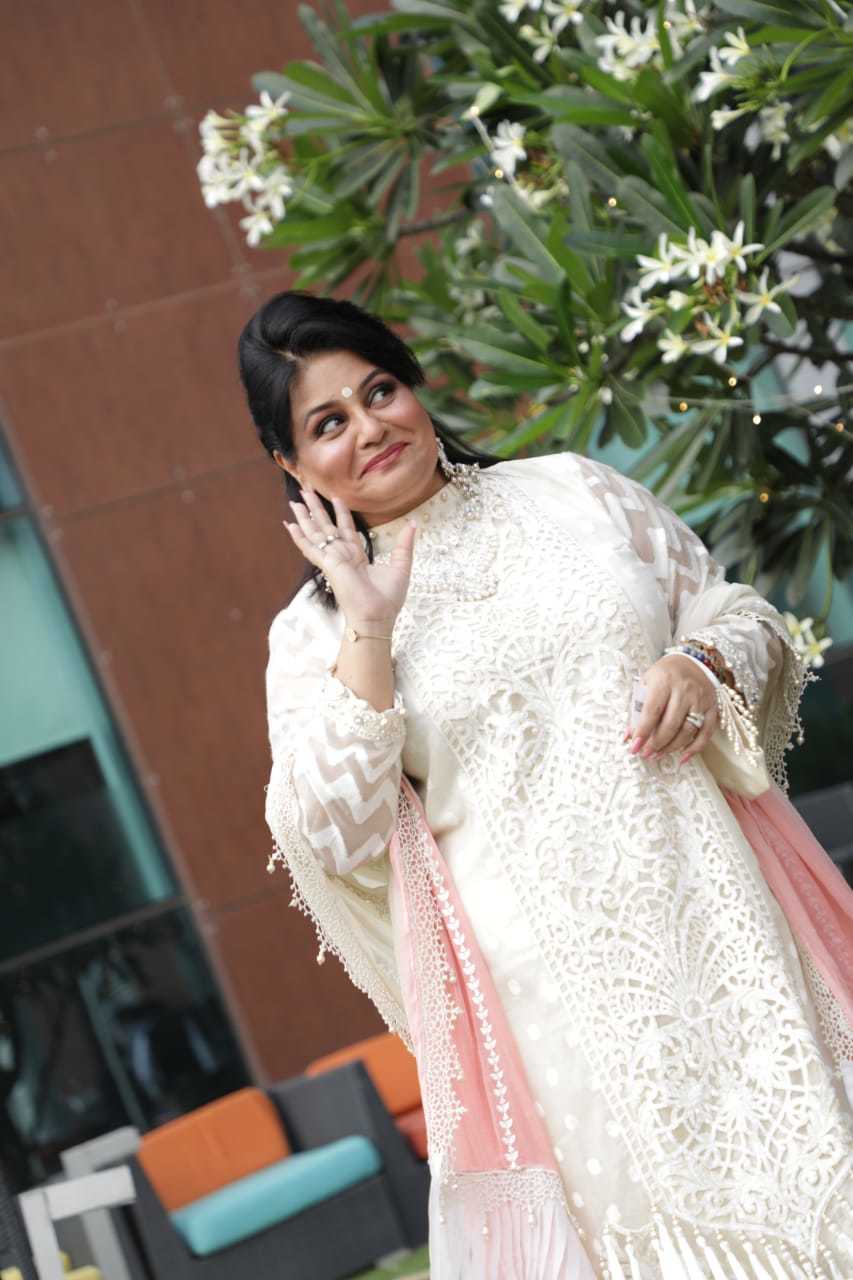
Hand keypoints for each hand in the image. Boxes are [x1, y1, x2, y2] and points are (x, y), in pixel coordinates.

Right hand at [284, 483, 415, 625]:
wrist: (377, 617)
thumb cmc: (388, 599)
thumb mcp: (401, 565)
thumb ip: (404, 544)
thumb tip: (414, 524)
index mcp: (356, 556)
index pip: (346, 529)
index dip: (340, 513)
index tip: (335, 498)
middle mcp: (342, 556)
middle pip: (326, 526)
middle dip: (316, 508)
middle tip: (306, 490)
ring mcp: (332, 560)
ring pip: (316, 532)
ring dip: (305, 516)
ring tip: (294, 499)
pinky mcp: (327, 565)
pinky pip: (310, 548)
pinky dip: (299, 537)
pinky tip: (288, 524)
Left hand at [623, 653, 718, 765]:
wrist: (692, 661)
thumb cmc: (665, 674)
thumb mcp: (647, 683)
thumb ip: (637, 708)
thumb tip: (629, 734)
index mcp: (664, 681)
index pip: (652, 711)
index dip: (642, 732)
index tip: (634, 747)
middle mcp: (685, 690)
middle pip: (670, 724)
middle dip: (656, 744)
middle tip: (645, 754)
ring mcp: (701, 700)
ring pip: (687, 731)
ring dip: (671, 748)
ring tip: (657, 755)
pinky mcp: (713, 708)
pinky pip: (706, 733)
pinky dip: (695, 748)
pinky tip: (682, 757)